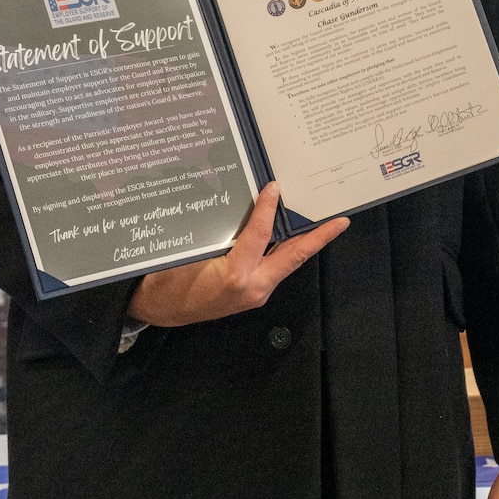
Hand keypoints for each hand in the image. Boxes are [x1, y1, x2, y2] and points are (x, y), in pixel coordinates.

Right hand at [128, 182, 347, 326]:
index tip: (274, 187)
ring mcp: (256, 293)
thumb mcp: (188, 252)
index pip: (259, 235)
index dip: (267, 209)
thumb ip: (217, 232)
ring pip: (286, 263)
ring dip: (303, 243)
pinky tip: (288, 235)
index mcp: (235, 276)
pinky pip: (274, 268)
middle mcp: (253, 287)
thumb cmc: (166, 281)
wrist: (157, 311)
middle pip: (293, 256)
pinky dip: (283, 250)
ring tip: (322, 223)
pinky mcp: (254, 294)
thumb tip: (239, 205)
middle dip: (319, 238)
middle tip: (341, 222)